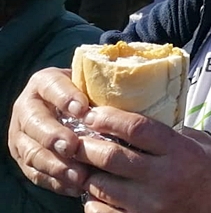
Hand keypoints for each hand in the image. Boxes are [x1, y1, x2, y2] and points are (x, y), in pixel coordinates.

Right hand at [7, 67, 90, 197]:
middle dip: (53, 136)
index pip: (51, 86)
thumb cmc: (89, 95)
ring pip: (32, 151)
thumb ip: (102, 89)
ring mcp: (22, 134)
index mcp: (44, 83)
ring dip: (55, 165)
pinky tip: (74, 186)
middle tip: (73, 146)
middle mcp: (27, 107)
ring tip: (78, 174)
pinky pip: (35, 173)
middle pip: (35, 122)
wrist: (70, 109)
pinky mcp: (24, 158)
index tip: (82, 109)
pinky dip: (55, 181)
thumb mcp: (93, 86)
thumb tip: (130, 93)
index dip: (65, 97)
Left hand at [75, 106, 210, 212]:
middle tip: (75, 139)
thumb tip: (139, 115)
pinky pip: (101, 212)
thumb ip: (172, 132)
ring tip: (84, 165)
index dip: (109, 118)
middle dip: (86, 145)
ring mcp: (150, 205)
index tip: (93, 113)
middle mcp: (164, 177)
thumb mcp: (200, 145)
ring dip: (87, 173)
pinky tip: (97, 193)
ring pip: (100, 186)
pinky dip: (93, 201)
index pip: (136, 128)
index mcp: (180, 152)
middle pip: (110, 156)